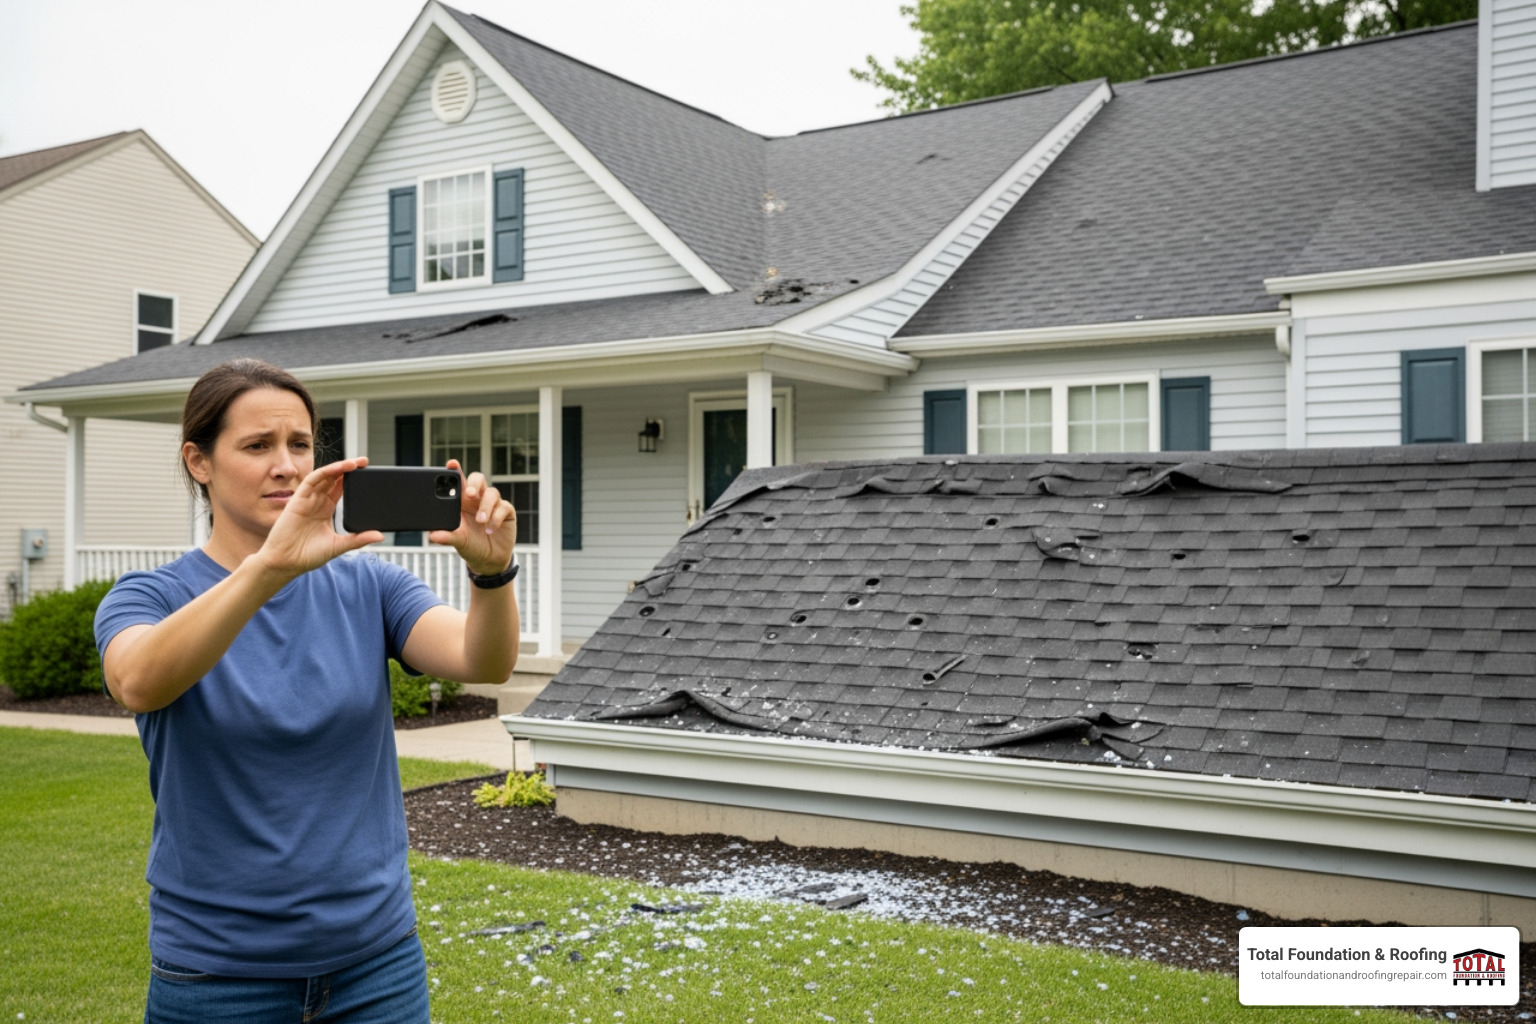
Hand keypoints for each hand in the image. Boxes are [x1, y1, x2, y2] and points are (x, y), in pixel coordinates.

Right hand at [257, 457, 383, 578]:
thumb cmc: (307, 555)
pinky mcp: (297, 500)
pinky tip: (337, 468)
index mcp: (326, 510)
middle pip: (334, 479)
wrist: (285, 563)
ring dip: (339, 467)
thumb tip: (380, 536)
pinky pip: (311, 481)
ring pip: (324, 477)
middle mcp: (317, 502)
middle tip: (365, 462)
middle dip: (349, 469)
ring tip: (355, 463)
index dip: (353, 479)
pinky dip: (325, 472)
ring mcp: (307, 500)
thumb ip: (358, 539)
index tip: (368, 473)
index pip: (341, 488)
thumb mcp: (338, 545)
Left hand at [428, 459, 516, 574]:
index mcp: (462, 501)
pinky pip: (503, 507)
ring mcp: (493, 504)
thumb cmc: (470, 545)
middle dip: (475, 484)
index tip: (451, 464)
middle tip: (470, 494)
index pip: (459, 482)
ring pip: (492, 493)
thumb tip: (432, 536)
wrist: (489, 560)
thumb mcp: (457, 541)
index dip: (455, 470)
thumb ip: (446, 537)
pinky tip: (490, 529)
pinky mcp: (506, 512)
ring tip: (481, 522)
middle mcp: (478, 499)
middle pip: (478, 478)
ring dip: (485, 507)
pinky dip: (496, 517)